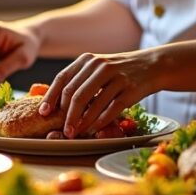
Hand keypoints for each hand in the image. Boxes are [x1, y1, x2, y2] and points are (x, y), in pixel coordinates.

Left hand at [40, 50, 160, 137]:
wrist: (152, 65)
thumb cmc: (118, 71)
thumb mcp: (97, 68)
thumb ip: (79, 80)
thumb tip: (55, 104)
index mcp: (87, 60)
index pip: (62, 79)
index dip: (51, 98)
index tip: (43, 113)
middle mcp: (99, 66)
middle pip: (75, 94)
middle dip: (66, 115)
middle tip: (63, 131)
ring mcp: (116, 77)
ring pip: (92, 103)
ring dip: (82, 122)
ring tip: (75, 133)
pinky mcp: (130, 89)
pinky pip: (111, 109)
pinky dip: (100, 122)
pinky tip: (94, 130)